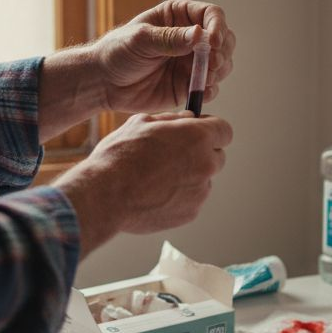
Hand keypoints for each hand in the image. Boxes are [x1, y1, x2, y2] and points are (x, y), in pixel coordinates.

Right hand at [52, 111, 232, 255]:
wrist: (106, 195)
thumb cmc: (120, 155)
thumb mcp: (142, 122)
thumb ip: (171, 119)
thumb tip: (187, 119)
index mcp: (197, 137)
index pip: (224, 130)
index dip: (211, 129)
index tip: (197, 131)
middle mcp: (205, 164)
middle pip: (217, 156)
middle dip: (201, 153)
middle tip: (174, 154)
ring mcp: (200, 191)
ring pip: (203, 179)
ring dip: (189, 176)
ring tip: (157, 177)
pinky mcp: (190, 213)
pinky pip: (191, 199)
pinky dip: (179, 196)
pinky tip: (154, 193)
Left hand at [92, 0, 235, 113]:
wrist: (103, 83)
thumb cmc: (117, 52)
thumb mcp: (141, 40)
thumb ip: (170, 38)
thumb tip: (199, 34)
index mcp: (179, 16)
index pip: (212, 15)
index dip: (218, 27)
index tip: (213, 42)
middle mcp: (190, 38)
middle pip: (225, 39)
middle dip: (223, 51)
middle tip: (212, 63)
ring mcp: (191, 62)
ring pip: (223, 64)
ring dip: (219, 71)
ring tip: (204, 77)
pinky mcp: (188, 85)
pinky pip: (211, 87)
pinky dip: (211, 89)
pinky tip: (200, 91)